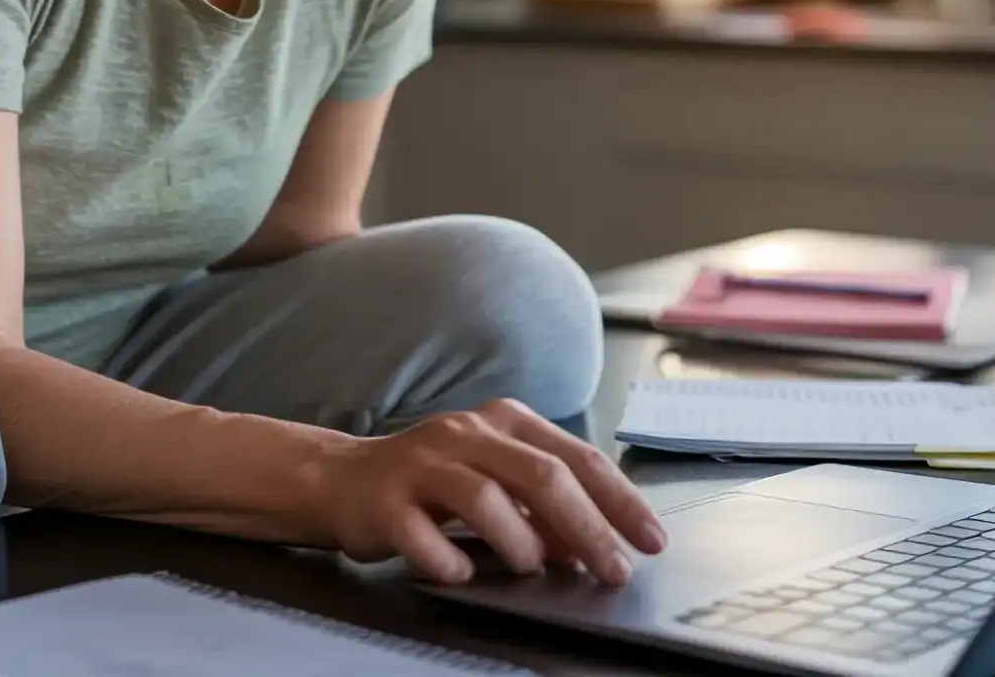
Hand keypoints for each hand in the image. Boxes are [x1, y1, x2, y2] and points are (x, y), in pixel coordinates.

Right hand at [308, 398, 667, 585]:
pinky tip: (462, 572)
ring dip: (520, 542)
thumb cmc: (432, 483)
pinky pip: (422, 535)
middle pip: (541, 476)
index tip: (650, 539)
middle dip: (587, 528)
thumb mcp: (497, 482)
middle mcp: (466, 434)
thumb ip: (544, 508)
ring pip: (484, 498)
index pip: (577, 457)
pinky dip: (449, 559)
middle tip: (612, 570)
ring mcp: (423, 463)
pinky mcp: (386, 500)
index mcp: (503, 422)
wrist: (343, 479)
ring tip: (533, 570)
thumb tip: (595, 545)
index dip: (619, 500)